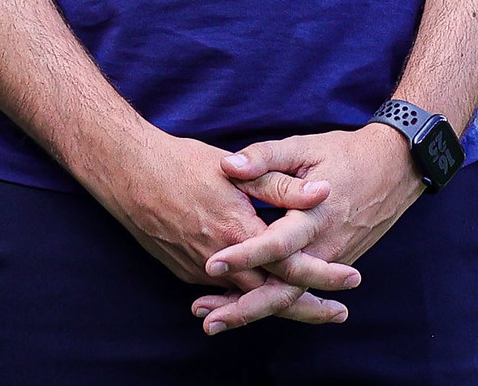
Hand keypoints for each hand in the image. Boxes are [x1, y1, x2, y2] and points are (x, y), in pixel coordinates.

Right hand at [94, 129, 359, 327]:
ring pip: (246, 298)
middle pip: (273, 296)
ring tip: (307, 307)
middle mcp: (219, 260)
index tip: (352, 280)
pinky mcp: (182, 270)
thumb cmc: (179, 162)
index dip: (324, 275)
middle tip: (338, 314)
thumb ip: (280, 184)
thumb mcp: (234, 168)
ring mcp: (198, 269)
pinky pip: (222, 291)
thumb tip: (322, 192)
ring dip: (277, 304)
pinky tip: (259, 293)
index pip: (291, 266)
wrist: (125, 171)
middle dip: (308, 307)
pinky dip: (245, 297)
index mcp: (237, 232)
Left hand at [191, 124, 424, 331]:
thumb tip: (228, 165)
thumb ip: (265, 158)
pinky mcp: (332, 265)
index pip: (277, 244)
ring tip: (213, 321)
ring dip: (252, 311)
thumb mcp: (303, 146)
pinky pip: (298, 290)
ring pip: (290, 296)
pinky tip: (239, 307)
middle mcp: (325, 248)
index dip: (245, 255)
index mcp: (315, 217)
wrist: (394, 170)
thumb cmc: (343, 154)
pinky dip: (270, 302)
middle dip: (245, 308)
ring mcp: (331, 262)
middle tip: (207, 320)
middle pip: (284, 290)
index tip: (212, 264)